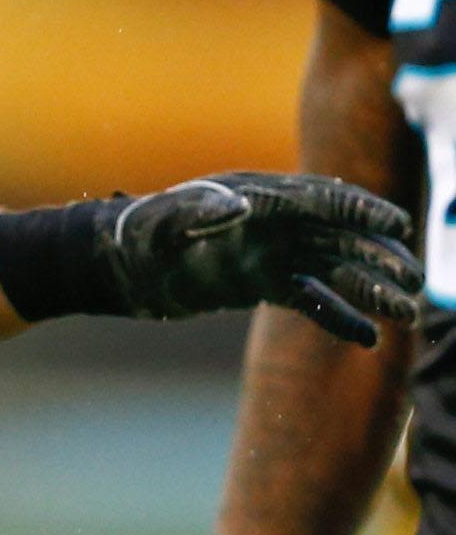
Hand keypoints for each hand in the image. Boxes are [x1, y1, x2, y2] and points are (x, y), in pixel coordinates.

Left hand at [106, 175, 420, 345]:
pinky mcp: (263, 283)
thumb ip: (199, 213)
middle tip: (415, 283)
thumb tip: (241, 208)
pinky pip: (310, 299)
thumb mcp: (164, 224)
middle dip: (380, 259)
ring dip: (371, 290)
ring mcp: (272, 253)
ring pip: (334, 271)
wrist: (119, 264)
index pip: (323, 202)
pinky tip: (368, 337)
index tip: (397, 227)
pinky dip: (338, 317)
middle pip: (341, 239)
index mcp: (261, 197)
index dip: (361, 213)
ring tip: (407, 313)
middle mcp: (276, 223)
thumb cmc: (138, 235)